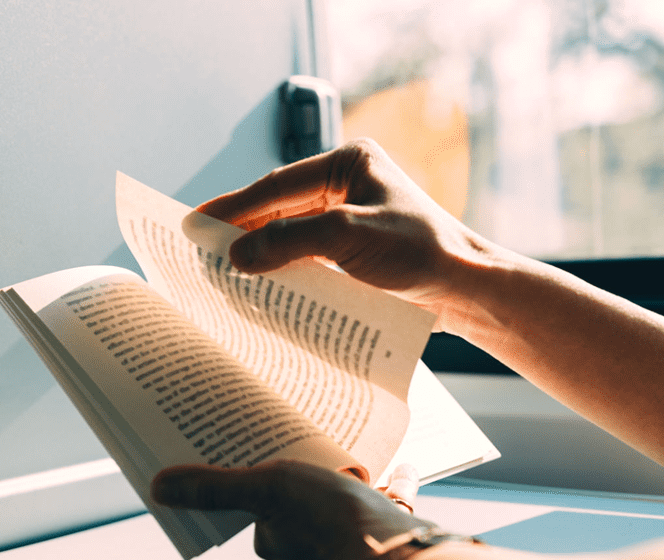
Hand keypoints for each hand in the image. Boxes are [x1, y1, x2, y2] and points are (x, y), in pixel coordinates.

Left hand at [151, 460, 426, 559]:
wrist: (397, 555)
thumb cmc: (330, 522)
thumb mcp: (265, 489)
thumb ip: (215, 488)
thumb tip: (160, 488)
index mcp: (278, 541)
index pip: (256, 509)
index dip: (254, 484)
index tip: (257, 458)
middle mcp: (312, 548)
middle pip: (301, 508)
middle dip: (303, 484)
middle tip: (303, 447)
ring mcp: (353, 542)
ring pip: (346, 508)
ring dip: (345, 484)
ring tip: (349, 453)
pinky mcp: (389, 534)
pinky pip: (389, 505)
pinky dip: (394, 486)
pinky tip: (403, 468)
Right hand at [197, 139, 495, 329]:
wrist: (468, 291)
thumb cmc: (422, 254)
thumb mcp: (348, 240)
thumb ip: (289, 242)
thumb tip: (237, 255)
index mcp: (348, 163)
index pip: (276, 186)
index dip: (233, 208)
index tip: (195, 226)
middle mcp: (347, 185)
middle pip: (279, 207)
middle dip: (241, 230)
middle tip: (198, 251)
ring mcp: (351, 218)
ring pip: (291, 233)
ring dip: (260, 253)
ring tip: (220, 271)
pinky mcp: (357, 251)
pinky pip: (308, 256)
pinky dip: (283, 270)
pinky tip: (261, 285)